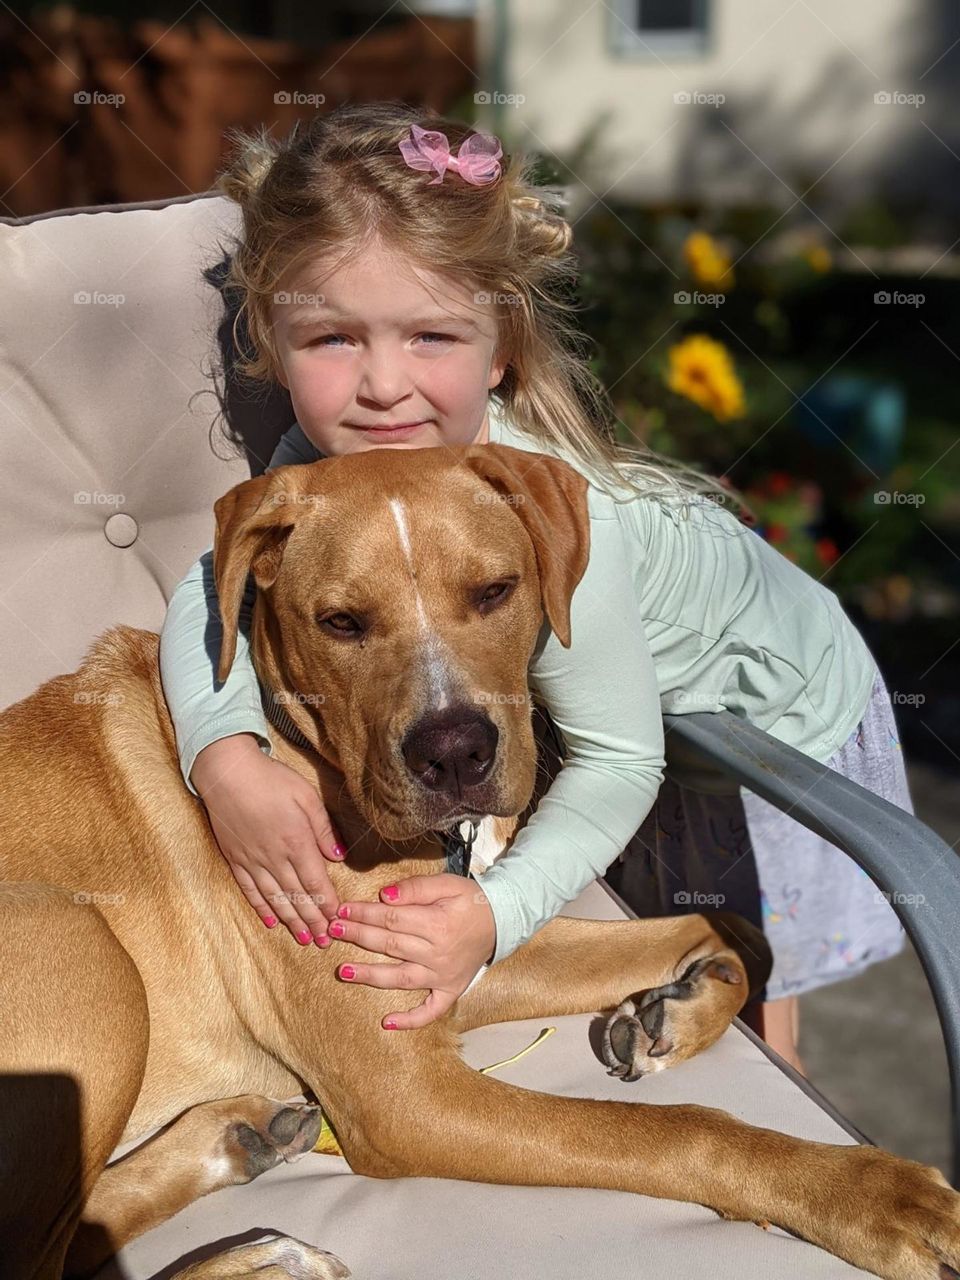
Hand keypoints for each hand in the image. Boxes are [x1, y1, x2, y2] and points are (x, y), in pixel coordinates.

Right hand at [191, 733, 345, 943]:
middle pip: (297, 896)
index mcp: (296, 842)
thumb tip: (339, 856)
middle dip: (313, 920)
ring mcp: (253, 861)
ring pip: (275, 899)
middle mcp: (274, 858)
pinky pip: (250, 891)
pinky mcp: (235, 859)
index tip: (337, 919)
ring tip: (304, 939)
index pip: (316, 882)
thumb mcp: (306, 796)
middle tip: (325, 940)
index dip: (327, 903)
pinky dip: (262, 908)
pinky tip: (271, 922)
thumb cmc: (271, 779)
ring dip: (291, 921)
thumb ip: (324, 829)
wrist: (228, 773)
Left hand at [329, 874, 496, 1029]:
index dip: (364, 914)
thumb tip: (384, 897)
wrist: (503, 921)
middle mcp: (438, 954)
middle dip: (358, 937)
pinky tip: (387, 1023)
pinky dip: (410, 1020)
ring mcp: (443, 976)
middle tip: (332, 931)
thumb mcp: (447, 884)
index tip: (342, 910)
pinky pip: (430, 1011)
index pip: (391, 918)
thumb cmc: (471, 901)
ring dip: (369, 976)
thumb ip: (416, 888)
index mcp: (437, 924)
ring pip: (400, 978)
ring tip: (342, 971)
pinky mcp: (450, 991)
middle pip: (390, 946)